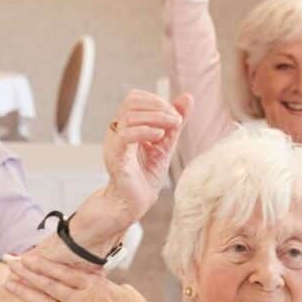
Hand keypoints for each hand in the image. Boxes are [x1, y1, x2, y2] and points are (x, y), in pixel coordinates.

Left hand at [0, 252, 175, 301]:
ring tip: (7, 283)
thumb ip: (108, 288)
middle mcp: (84, 300)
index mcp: (97, 286)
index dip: (44, 263)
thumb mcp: (127, 294)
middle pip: (49, 282)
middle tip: (10, 261)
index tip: (29, 256)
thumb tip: (99, 286)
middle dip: (27, 271)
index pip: (64, 271)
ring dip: (25, 292)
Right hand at [100, 88, 191, 220]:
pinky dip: (144, 131)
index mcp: (126, 126)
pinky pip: (125, 136)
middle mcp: (117, 131)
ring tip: (172, 128)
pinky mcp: (115, 156)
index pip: (135, 97)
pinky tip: (159, 137)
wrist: (134, 203)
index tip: (176, 115)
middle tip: (176, 120)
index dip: (156, 100)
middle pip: (131, 101)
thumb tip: (188, 97)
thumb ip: (174, 123)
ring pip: (129, 116)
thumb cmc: (146, 176)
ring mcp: (114, 142)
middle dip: (157, 106)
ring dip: (156, 118)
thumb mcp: (166, 145)